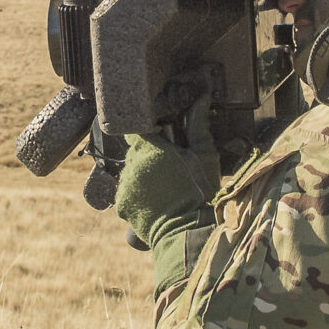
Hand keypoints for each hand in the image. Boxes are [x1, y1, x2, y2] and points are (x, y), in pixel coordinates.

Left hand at [113, 92, 223, 257]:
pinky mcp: (122, 205)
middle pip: (135, 152)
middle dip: (150, 157)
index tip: (159, 135)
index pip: (135, 127)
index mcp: (149, 148)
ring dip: (144, 177)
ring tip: (166, 189)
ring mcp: (124, 186)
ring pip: (131, 174)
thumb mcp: (206, 156)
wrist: (187, 231)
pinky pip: (128, 194)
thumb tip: (202, 98)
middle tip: (171, 169)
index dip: (148, 130)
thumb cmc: (200, 191)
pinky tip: (158, 202)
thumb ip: (199, 125)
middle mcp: (131, 164)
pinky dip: (139, 196)